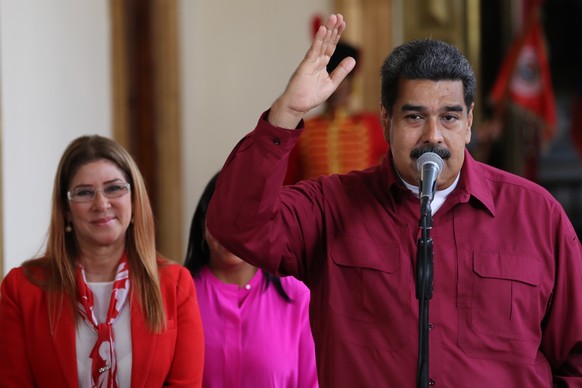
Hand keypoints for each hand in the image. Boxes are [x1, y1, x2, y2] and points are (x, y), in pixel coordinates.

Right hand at [268, 13, 355, 128]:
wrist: (298, 106)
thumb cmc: (311, 96)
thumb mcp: (332, 84)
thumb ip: (341, 71)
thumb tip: (352, 59)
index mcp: (322, 64)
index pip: (331, 46)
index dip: (337, 35)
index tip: (342, 23)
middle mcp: (316, 60)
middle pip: (327, 42)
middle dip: (333, 29)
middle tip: (338, 16)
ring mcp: (310, 62)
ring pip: (320, 43)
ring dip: (327, 30)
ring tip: (333, 18)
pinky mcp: (305, 66)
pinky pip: (313, 51)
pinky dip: (318, 40)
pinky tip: (323, 30)